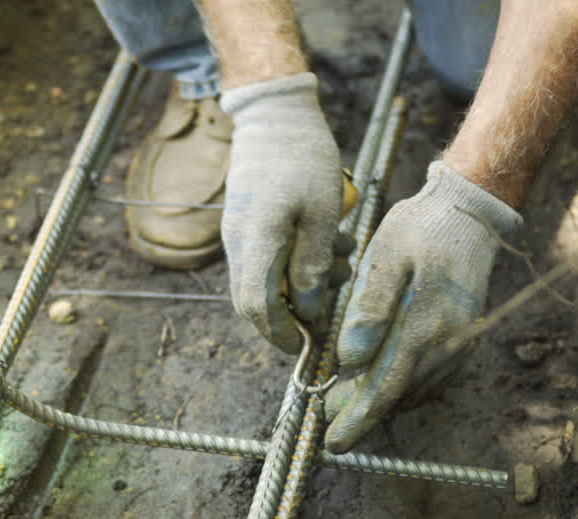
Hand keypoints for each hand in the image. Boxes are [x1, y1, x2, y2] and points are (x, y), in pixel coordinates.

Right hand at [220, 72, 345, 353]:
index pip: (257, 307)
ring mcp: (236, 235)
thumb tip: (307, 309)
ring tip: (341, 261)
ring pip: (261, 282)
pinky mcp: (244, 226)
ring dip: (299, 285)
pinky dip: (292, 265)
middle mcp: (237, 244)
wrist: (274, 116)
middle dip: (291, 315)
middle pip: (252, 302)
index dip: (280, 332)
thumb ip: (313, 265)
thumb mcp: (322, 213)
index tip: (305, 343)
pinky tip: (325, 245)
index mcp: (256, 242)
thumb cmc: (303, 158)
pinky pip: (263, 261)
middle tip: (331, 306)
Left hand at [324, 161, 521, 452]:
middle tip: (330, 420)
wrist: (470, 211)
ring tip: (348, 405)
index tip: (333, 441)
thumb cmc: (421, 228)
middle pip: (399, 395)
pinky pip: (433, 378)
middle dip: (363, 413)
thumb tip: (349, 360)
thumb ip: (368, 309)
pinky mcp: (465, 339)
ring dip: (383, 402)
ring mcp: (461, 343)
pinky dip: (405, 388)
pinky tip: (385, 383)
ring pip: (416, 391)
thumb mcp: (386, 256)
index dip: (357, 418)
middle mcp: (448, 343)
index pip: (385, 387)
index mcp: (425, 325)